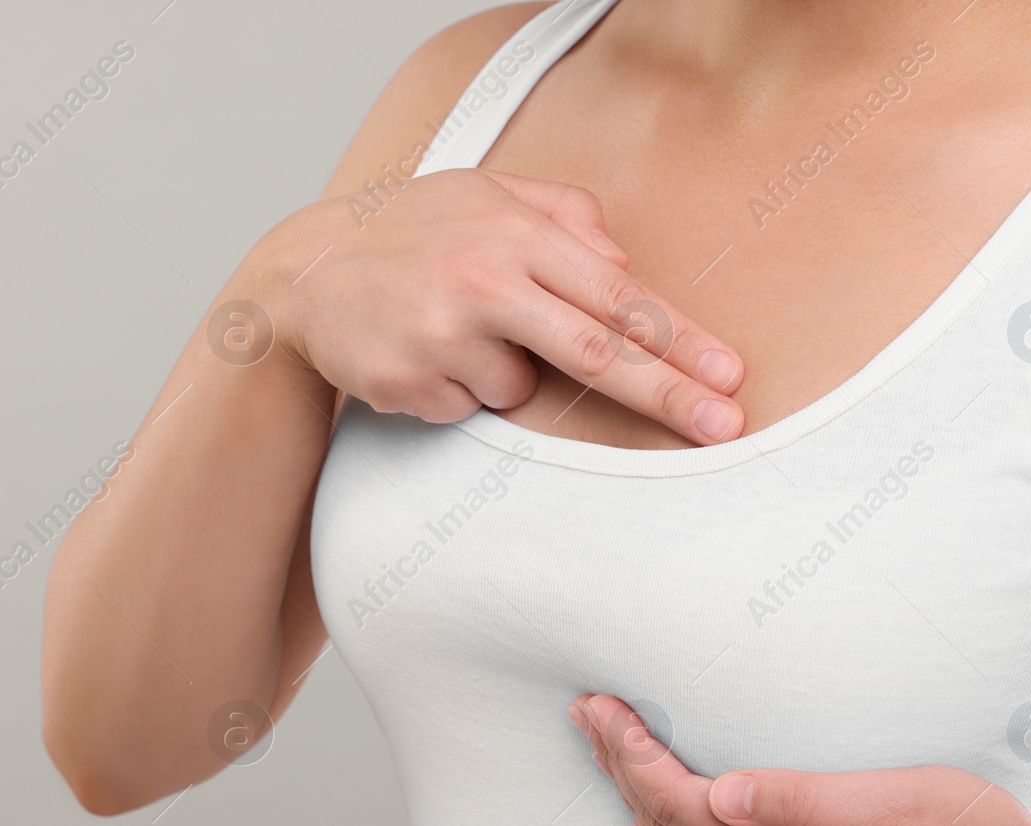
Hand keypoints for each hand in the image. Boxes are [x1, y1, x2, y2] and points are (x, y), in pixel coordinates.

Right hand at [257, 168, 744, 444]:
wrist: (301, 274)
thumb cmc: (410, 231)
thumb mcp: (484, 193)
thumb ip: (564, 216)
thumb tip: (625, 268)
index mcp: (514, 232)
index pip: (617, 297)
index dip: (679, 340)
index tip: (729, 376)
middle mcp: (483, 280)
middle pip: (596, 353)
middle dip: (668, 395)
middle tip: (724, 428)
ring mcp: (444, 334)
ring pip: (521, 388)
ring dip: (503, 372)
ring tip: (451, 328)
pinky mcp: (411, 381)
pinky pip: (469, 407)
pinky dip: (458, 388)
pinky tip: (419, 350)